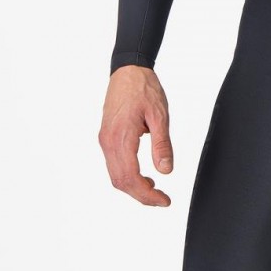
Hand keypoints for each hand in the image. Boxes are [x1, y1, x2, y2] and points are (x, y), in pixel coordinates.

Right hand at [98, 65, 174, 205]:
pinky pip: (114, 163)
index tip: (164, 201)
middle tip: (162, 199)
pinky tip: (144, 174)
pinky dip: (127, 174)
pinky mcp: (106, 136)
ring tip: (155, 188)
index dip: (147, 195)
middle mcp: (108, 142)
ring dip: (133, 186)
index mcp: (121, 137)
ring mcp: (105, 139)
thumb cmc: (144, 88)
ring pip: (115, 175)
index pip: (131, 178)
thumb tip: (166, 171)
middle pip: (120, 181)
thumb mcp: (160, 115)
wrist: (128, 69)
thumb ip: (162, 144)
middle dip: (140, 195)